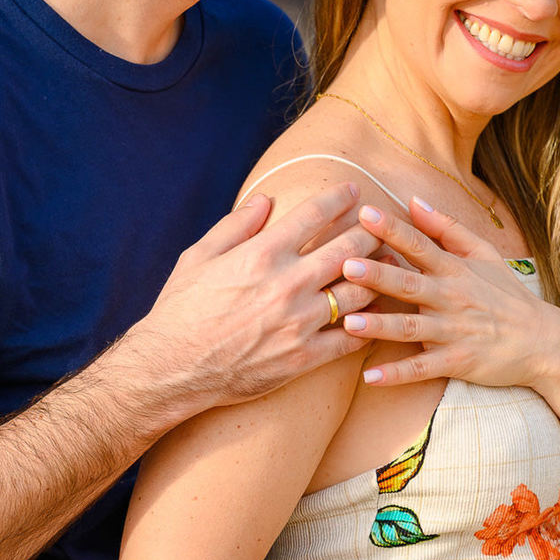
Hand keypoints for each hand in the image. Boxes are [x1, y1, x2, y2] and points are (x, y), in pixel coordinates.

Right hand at [125, 184, 377, 417]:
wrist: (170, 368)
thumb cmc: (180, 310)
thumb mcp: (198, 257)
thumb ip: (235, 225)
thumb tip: (266, 200)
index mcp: (262, 254)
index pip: (315, 215)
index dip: (340, 198)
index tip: (354, 191)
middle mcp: (287, 285)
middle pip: (348, 250)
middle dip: (371, 233)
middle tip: (382, 225)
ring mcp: (299, 323)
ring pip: (358, 292)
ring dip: (379, 275)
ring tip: (389, 264)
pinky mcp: (303, 358)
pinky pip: (350, 339)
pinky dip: (368, 325)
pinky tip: (377, 315)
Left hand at [339, 199, 559, 388]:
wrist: (543, 342)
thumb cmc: (507, 295)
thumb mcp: (484, 255)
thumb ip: (447, 228)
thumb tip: (413, 201)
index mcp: (454, 270)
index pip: (419, 245)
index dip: (393, 229)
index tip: (365, 214)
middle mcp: (450, 299)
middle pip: (409, 284)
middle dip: (378, 275)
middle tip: (346, 265)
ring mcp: (453, 332)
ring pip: (411, 328)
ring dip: (380, 326)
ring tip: (349, 322)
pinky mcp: (457, 362)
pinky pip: (422, 369)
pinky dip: (397, 375)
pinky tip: (370, 377)